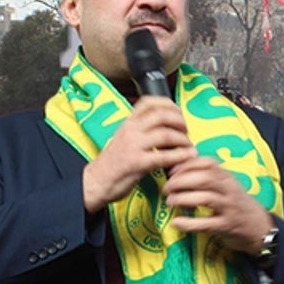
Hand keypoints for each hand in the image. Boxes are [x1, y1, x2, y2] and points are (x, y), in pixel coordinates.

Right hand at [83, 97, 195, 211]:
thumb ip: (142, 129)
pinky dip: (180, 156)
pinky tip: (186, 157)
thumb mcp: (124, 138)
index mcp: (128, 123)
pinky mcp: (137, 163)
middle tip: (186, 131)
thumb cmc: (113, 162)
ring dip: (183, 140)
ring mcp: (133, 146)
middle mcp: (130, 130)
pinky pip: (164, 156)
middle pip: (162, 116)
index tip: (178, 112)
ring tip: (188, 146)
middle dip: (180, 122)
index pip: (149, 102)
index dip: (168, 104)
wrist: (95, 182)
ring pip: (166, 134)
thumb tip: (166, 123)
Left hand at [165, 157, 274, 254]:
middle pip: (204, 178)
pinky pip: (206, 224)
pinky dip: (188, 223)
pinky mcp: (227, 226)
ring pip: (205, 198)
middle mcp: (230, 190)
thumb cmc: (236, 204)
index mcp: (227, 177)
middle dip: (181, 181)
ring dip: (183, 199)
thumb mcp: (226, 186)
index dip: (187, 165)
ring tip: (170, 202)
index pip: (207, 163)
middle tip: (167, 188)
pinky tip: (176, 223)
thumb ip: (208, 177)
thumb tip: (177, 169)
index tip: (172, 171)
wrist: (259, 226)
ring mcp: (229, 208)